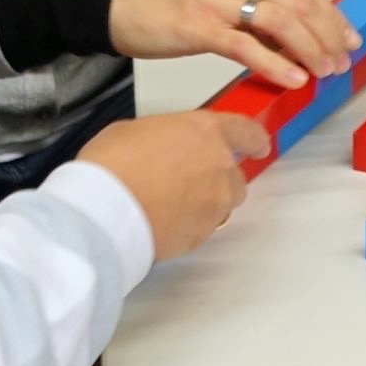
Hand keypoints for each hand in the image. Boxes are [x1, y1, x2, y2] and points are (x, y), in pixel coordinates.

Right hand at [80, 108, 270, 260]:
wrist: (106, 209)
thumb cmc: (113, 162)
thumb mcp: (134, 130)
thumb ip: (163, 137)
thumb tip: (162, 148)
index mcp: (206, 132)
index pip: (247, 133)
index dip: (255, 140)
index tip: (259, 146)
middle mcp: (220, 167)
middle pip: (235, 176)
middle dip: (217, 178)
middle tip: (185, 179)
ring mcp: (215, 204)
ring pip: (222, 205)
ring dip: (206, 203)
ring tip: (172, 203)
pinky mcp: (203, 234)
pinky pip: (203, 227)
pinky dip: (189, 224)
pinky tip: (163, 220)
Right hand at [112, 0, 356, 89]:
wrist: (109, 0)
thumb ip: (250, 1)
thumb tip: (288, 35)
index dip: (331, 13)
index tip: (347, 36)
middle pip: (300, 2)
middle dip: (329, 34)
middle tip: (342, 60)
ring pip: (282, 21)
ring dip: (311, 49)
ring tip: (324, 72)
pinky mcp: (197, 26)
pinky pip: (247, 46)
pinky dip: (276, 64)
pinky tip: (294, 78)